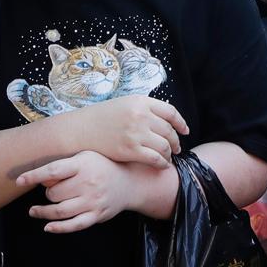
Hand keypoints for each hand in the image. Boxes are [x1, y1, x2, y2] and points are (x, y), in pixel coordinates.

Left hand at [18, 150, 154, 233]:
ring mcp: (92, 201)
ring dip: (44, 212)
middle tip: (50, 190)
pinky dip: (58, 228)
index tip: (18, 180)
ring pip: (60, 211)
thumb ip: (64, 166)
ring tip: (34, 211)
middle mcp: (88, 183)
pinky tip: (48, 226)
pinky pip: (74, 225)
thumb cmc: (102, 166)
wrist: (130, 181)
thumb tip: (42, 179)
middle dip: (48, 192)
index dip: (34, 175)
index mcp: (83, 164)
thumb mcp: (85, 157)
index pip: (53, 170)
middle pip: (54, 193)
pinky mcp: (96, 215)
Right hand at [71, 94, 189, 167]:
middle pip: (169, 130)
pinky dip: (162, 163)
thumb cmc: (102, 118)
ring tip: (168, 157)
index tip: (185, 131)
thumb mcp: (124, 104)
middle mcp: (141, 115)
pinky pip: (155, 158)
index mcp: (141, 101)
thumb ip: (144, 109)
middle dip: (176, 141)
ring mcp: (136, 133)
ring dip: (169, 153)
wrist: (81, 130)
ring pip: (164, 146)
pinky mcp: (130, 150)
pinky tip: (162, 165)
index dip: (181, 123)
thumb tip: (164, 119)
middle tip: (177, 148)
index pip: (170, 112)